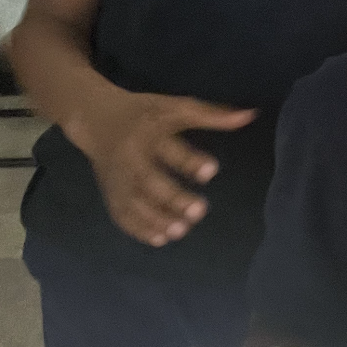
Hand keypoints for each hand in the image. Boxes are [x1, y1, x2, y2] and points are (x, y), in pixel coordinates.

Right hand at [73, 94, 255, 247]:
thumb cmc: (145, 113)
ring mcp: (117, 178)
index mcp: (148, 132)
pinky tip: (160, 239)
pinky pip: (121, 214)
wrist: (96, 118)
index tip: (212, 171)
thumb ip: (212, 114)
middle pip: (150, 180)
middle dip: (173, 197)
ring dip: (156, 218)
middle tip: (200, 210)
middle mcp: (130, 157)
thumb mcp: (175, 107)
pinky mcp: (110, 193)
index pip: (169, 147)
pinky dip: (138, 229)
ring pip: (135, 202)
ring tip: (182, 230)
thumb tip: (250, 115)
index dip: (189, 160)